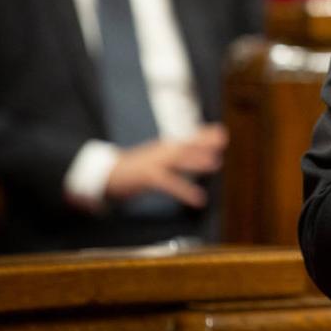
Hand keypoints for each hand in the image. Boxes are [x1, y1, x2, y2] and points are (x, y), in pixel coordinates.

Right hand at [104, 124, 227, 208]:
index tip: (221, 131)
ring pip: (178, 160)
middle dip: (204, 142)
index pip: (187, 138)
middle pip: (185, 145)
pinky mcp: (148, 177)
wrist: (107, 175)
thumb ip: (174, 155)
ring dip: (197, 160)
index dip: (204, 134)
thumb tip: (192, 155)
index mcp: (164, 148)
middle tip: (223, 138)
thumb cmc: (135, 167)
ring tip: (215, 163)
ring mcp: (154, 163)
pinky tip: (199, 199)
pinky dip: (186, 191)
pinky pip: (170, 183)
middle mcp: (161, 152)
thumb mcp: (156, 158)